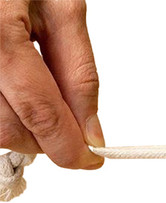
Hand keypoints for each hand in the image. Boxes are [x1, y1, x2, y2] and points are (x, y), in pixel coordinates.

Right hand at [0, 0, 102, 168]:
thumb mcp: (61, 7)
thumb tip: (91, 132)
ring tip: (37, 93)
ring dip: (22, 127)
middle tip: (69, 126)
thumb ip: (79, 73)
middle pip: (9, 128)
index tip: (92, 159)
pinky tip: (15, 88)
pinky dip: (4, 109)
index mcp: (0, 33)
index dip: (69, 148)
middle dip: (46, 140)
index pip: (40, 113)